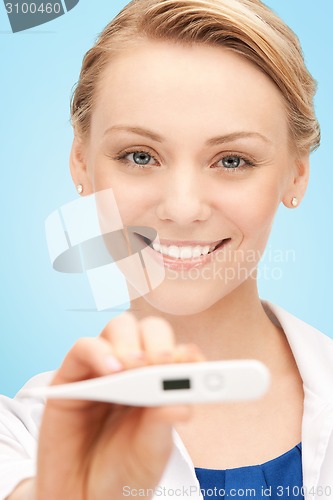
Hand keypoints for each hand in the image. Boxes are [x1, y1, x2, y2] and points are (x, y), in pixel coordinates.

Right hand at [35, 313, 203, 499]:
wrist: (84, 497)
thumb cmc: (123, 471)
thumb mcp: (151, 450)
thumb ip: (163, 422)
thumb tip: (184, 402)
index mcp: (158, 384)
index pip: (174, 351)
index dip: (184, 353)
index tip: (194, 363)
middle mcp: (131, 370)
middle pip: (148, 330)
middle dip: (158, 342)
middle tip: (163, 364)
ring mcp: (101, 370)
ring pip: (118, 327)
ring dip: (131, 343)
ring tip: (137, 368)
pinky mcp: (70, 377)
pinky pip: (83, 347)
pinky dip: (99, 352)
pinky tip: (112, 371)